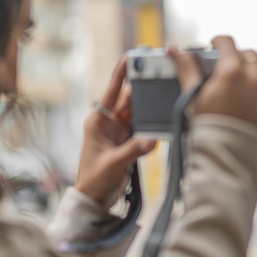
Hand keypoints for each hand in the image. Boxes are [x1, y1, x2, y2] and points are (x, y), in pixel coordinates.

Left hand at [75, 58, 155, 208]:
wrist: (95, 198)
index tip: (128, 58)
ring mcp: (119, 132)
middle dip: (140, 86)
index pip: (110, 93)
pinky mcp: (128, 142)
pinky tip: (162, 116)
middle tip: (155, 71)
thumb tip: (153, 139)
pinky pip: (143, 127)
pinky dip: (151, 123)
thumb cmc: (94, 179)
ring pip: (137, 112)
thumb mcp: (113, 163)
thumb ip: (133, 150)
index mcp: (98, 122)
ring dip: (148, 104)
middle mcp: (109, 123)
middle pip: (127, 99)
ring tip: (162, 91)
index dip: (120, 75)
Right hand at [168, 35, 256, 129]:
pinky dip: (252, 90)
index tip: (212, 44)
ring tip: (231, 82)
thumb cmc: (206, 123)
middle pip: (250, 54)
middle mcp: (251, 80)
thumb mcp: (193, 93)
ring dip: (246, 72)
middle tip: (224, 60)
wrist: (225, 152)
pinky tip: (239, 100)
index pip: (228, 43)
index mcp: (232, 71)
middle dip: (237, 54)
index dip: (218, 41)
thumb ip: (185, 68)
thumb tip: (173, 49)